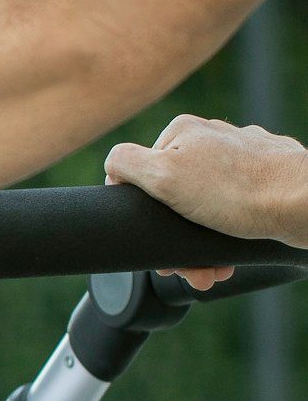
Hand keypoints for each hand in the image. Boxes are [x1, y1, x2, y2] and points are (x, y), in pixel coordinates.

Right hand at [104, 114, 307, 288]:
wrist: (304, 205)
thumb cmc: (237, 193)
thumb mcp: (163, 175)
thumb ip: (125, 162)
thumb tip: (113, 167)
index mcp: (183, 131)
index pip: (141, 171)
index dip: (142, 211)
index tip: (154, 241)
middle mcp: (213, 137)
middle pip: (175, 193)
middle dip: (174, 236)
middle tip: (185, 268)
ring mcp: (243, 155)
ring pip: (205, 204)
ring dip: (201, 242)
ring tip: (211, 269)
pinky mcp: (268, 175)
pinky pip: (235, 206)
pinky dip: (228, 232)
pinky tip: (232, 250)